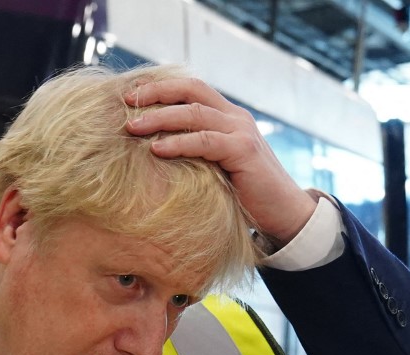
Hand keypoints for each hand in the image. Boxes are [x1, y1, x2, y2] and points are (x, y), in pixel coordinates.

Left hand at [124, 77, 317, 245]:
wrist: (284, 213)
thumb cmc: (244, 194)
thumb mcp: (215, 166)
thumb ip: (194, 153)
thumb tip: (151, 152)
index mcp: (227, 116)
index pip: (191, 89)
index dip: (161, 87)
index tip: (131, 93)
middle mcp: (235, 117)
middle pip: (191, 90)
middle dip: (156, 92)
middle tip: (126, 101)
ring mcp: (241, 131)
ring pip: (194, 112)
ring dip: (160, 117)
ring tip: (133, 127)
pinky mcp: (243, 151)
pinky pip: (205, 140)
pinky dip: (179, 143)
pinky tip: (157, 149)